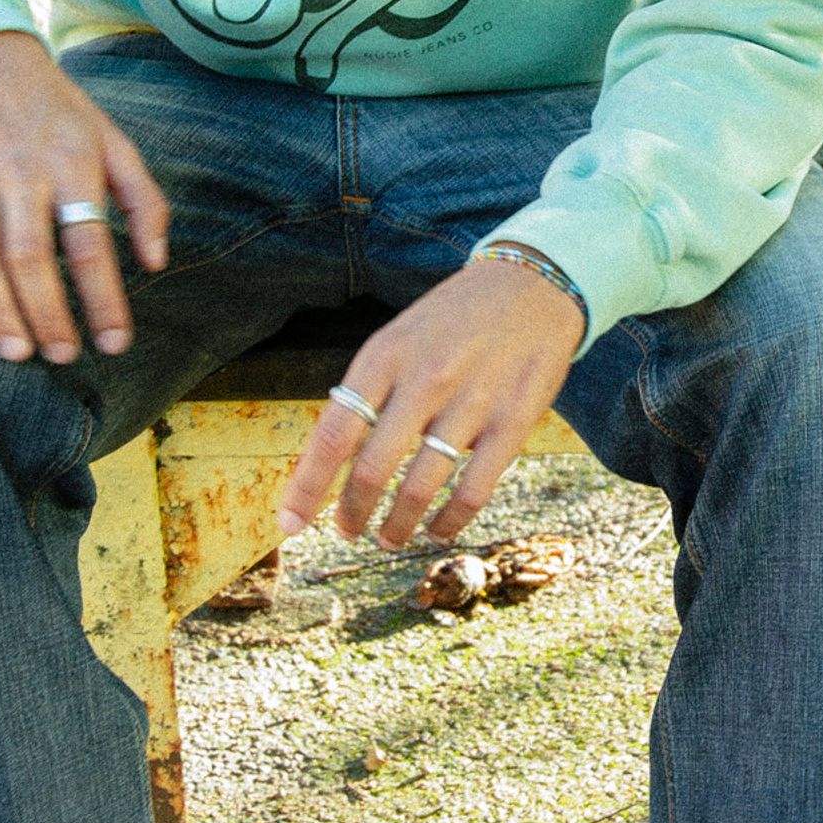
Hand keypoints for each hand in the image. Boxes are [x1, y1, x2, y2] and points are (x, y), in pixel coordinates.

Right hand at [0, 30, 168, 364]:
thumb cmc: (63, 115)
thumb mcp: (116, 144)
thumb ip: (144, 202)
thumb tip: (155, 262)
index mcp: (73, 166)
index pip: (90, 243)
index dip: (103, 298)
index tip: (114, 342)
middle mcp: (23, 175)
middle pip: (33, 255)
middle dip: (49, 312)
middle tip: (63, 356)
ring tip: (17, 352)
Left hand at [278, 254, 585, 549]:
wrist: (532, 284)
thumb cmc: (452, 319)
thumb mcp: (398, 337)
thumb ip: (367, 391)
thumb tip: (332, 458)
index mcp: (384, 356)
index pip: (333, 435)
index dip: (307, 488)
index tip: (290, 524)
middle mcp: (424, 379)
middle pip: (373, 469)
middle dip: (353, 512)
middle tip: (348, 531)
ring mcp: (471, 402)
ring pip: (421, 488)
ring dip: (398, 526)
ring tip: (389, 538)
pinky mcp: (513, 422)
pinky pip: (474, 490)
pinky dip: (450, 522)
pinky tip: (438, 531)